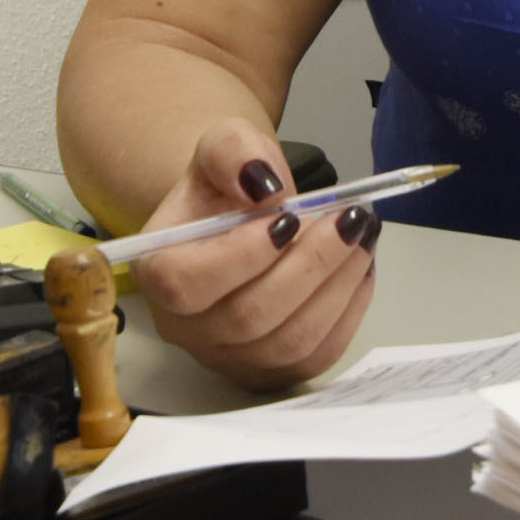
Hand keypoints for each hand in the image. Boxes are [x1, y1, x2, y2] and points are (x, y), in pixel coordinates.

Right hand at [127, 117, 379, 389]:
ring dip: (339, 285)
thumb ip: (232, 151)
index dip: (243, 255)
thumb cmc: (226, 186)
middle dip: (311, 264)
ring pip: (290, 341)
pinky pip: (317, 355)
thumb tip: (264, 186)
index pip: (187, 284)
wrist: (238, 218)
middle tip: (351, 218)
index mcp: (157, 272)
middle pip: (249, 317)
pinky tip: (359, 267)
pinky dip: (349, 309)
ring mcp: (229, 357)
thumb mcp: (223, 146)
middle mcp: (186, 327)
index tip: (289, 217)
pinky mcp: (272, 373)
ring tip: (363, 235)